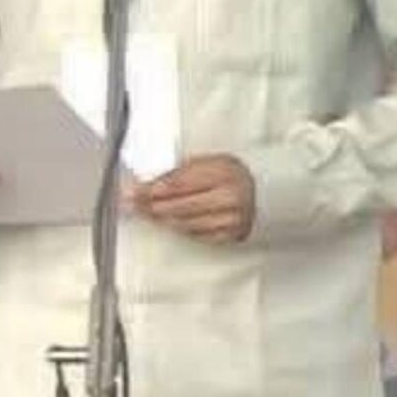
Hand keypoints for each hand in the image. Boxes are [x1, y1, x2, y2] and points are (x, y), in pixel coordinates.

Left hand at [133, 154, 255, 243]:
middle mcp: (230, 196)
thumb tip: (146, 182)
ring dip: (160, 219)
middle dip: (149, 206)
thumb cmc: (231, 174)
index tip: (131, 190)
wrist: (265, 191)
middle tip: (130, 204)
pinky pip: (196, 235)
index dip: (151, 189)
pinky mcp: (232, 235)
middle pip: (179, 206)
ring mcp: (232, 218)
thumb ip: (180, 172)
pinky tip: (165, 222)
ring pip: (184, 223)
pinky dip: (178, 228)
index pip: (178, 184)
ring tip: (142, 213)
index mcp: (223, 172)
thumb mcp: (208, 162)